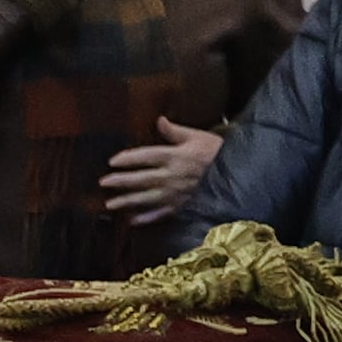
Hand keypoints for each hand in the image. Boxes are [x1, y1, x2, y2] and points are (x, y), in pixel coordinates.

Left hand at [98, 118, 220, 225]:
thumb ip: (176, 131)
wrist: (239, 174)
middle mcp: (172, 176)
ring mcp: (176, 194)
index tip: (112, 161)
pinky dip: (147, 218)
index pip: (145, 157)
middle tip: (103, 182)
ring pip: (147, 198)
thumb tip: (159, 121)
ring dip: (127, 201)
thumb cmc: (218, 152)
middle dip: (121, 181)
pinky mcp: (182, 206)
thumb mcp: (198, 137)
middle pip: (141, 179)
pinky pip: (162, 214)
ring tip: (110, 204)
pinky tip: (133, 221)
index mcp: (175, 156)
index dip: (128, 158)